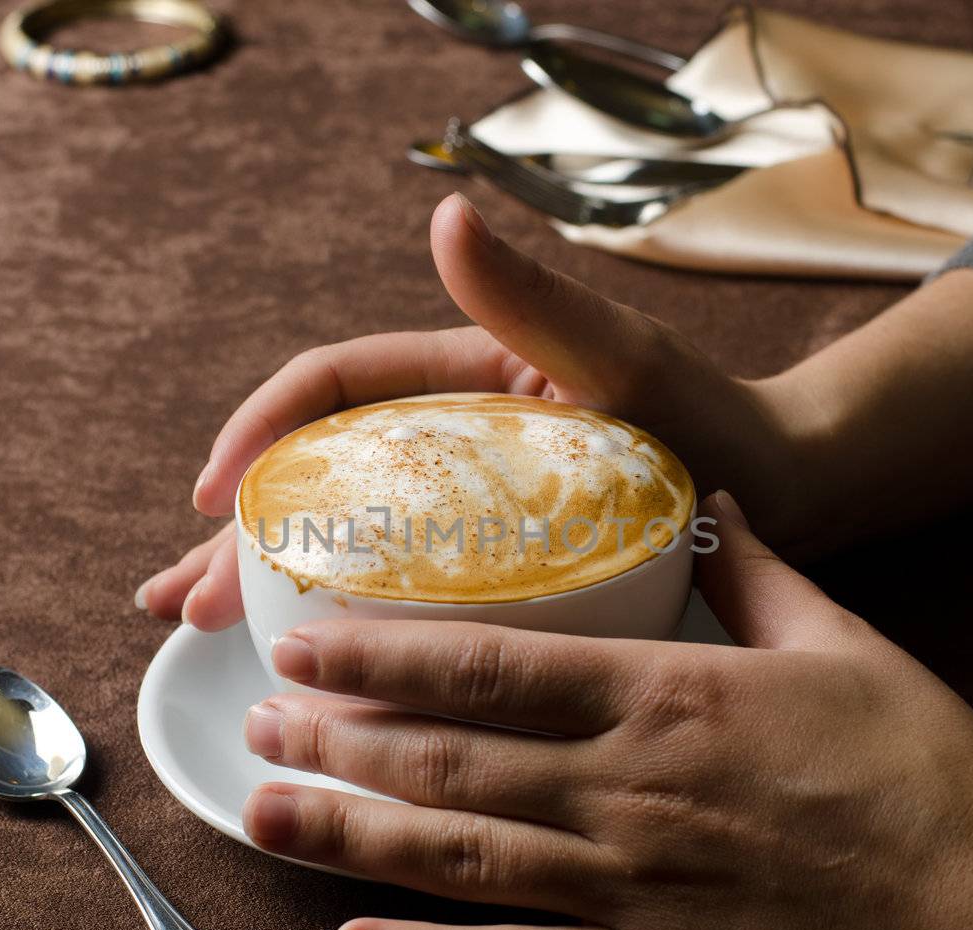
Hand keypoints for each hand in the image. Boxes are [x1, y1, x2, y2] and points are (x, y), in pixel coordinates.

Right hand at [135, 195, 800, 626]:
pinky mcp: (495, 569)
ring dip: (268, 582)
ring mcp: (470, 508)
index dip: (262, 431)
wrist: (792, 496)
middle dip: (242, 534)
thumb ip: (538, 301)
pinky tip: (309, 669)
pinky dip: (346, 627)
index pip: (334, 386)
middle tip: (181, 598)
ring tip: (198, 630)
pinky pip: (402, 593)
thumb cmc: (713, 420)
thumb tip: (445, 217)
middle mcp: (455, 441)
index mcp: (465, 379)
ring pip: (346, 539)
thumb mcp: (624, 362)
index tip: (214, 493)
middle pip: (320, 475)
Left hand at [233, 490, 972, 929]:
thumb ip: (762, 571)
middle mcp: (626, 790)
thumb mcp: (844, 640)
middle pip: (447, 762)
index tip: (303, 639)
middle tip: (253, 723)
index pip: (490, 667)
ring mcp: (631, 888)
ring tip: (260, 817)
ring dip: (349, 835)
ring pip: (459, 859)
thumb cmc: (924, 765)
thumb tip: (713, 503)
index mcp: (667, 697)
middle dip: (336, 740)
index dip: (382, 655)